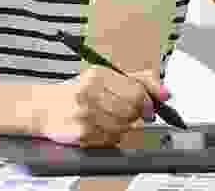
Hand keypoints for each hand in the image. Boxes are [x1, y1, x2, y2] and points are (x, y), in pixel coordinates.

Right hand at [39, 66, 164, 146]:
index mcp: (99, 74)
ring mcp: (85, 114)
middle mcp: (90, 92)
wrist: (47, 107)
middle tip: (131, 112)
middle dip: (136, 114)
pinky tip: (102, 127)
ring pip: (123, 126)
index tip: (149, 106)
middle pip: (131, 109)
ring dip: (123, 125)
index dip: (147, 101)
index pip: (136, 91)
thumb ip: (140, 81)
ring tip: (111, 117)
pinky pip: (110, 140)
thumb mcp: (109, 76)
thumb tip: (166, 93)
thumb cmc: (82, 91)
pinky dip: (112, 136)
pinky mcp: (81, 134)